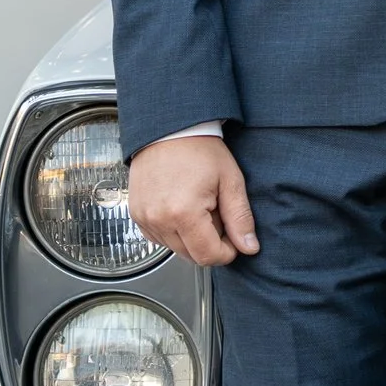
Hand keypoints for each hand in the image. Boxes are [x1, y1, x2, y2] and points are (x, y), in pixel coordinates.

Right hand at [128, 136, 259, 266]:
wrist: (169, 130)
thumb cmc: (200, 149)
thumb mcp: (230, 181)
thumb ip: (240, 218)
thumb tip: (249, 247)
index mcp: (183, 213)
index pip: (207, 256)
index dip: (227, 252)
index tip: (235, 238)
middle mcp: (159, 220)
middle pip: (191, 256)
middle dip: (210, 243)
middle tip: (218, 214)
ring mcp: (144, 219)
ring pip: (175, 249)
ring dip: (192, 237)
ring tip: (199, 206)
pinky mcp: (136, 216)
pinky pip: (159, 238)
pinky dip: (174, 231)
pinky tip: (182, 208)